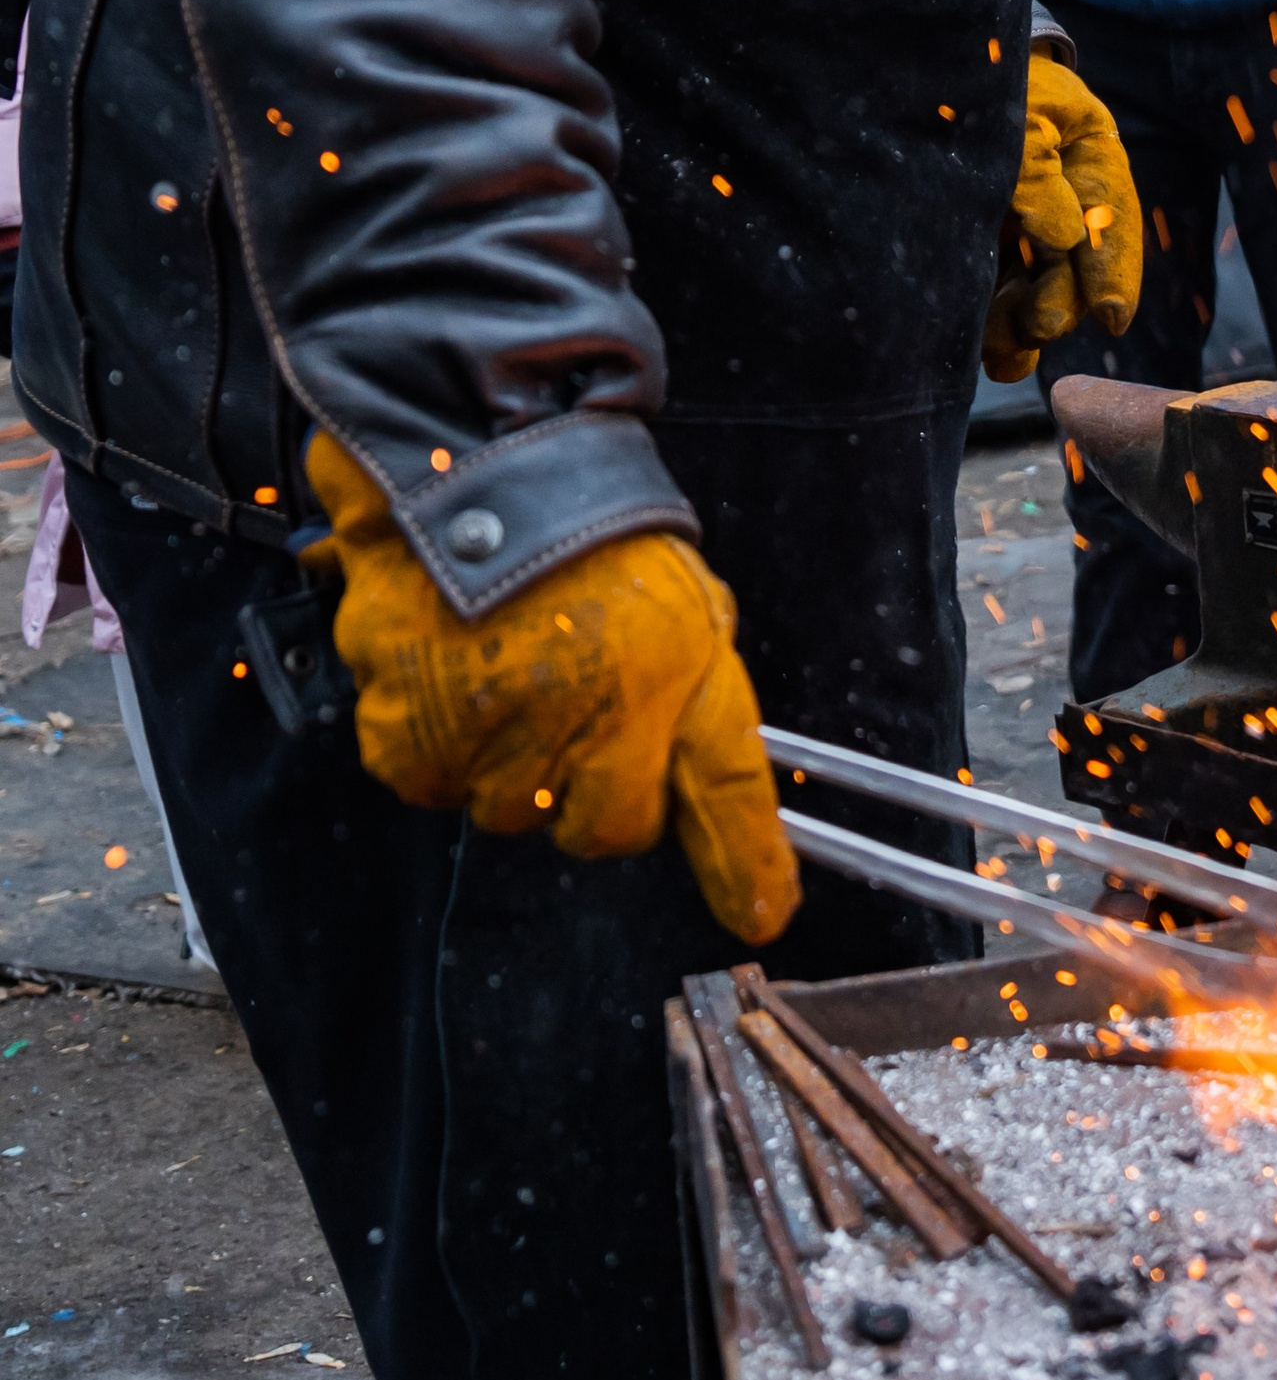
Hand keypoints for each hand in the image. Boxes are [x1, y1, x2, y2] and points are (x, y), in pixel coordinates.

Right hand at [307, 435, 799, 943]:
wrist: (469, 466)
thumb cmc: (582, 529)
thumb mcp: (683, 598)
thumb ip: (700, 695)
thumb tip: (711, 782)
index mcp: (672, 673)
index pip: (726, 797)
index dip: (747, 868)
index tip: (762, 912)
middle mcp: (592, 716)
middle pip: (601, 830)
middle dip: (593, 789)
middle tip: (578, 713)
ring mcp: (497, 735)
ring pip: (508, 813)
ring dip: (508, 765)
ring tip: (507, 675)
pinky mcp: (411, 736)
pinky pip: (429, 785)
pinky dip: (435, 746)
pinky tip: (449, 678)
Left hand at [980, 51, 1143, 381]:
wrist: (922, 63)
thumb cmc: (982, 77)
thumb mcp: (1017, 105)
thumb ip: (1036, 164)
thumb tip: (1064, 237)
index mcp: (1089, 154)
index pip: (1111, 215)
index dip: (1113, 268)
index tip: (1111, 314)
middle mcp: (1064, 195)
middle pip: (1072, 262)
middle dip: (1060, 301)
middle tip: (1039, 327)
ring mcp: (1022, 221)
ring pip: (1035, 285)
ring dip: (1026, 323)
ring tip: (1007, 351)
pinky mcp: (980, 241)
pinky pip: (996, 291)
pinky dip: (994, 325)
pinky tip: (993, 355)